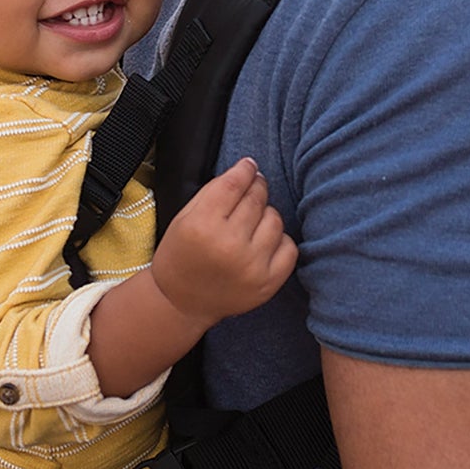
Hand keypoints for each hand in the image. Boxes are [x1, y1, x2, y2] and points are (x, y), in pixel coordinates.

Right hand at [151, 158, 297, 323]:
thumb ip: (214, 191)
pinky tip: (262, 242)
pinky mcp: (268, 284)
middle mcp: (228, 245)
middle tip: (252, 188)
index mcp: (202, 226)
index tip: (248, 166)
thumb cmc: (181, 255)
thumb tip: (248, 169)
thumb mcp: (185, 218)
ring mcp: (252, 266)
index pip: (234, 184)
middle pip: (256, 199)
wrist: (183, 302)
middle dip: (256, 187)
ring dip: (266, 214)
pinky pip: (288, 247)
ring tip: (252, 221)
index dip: (245, 170)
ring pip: (275, 219)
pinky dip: (278, 240)